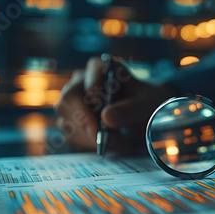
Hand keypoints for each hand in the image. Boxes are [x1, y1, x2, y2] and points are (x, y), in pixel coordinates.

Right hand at [54, 57, 175, 152]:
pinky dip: (90, 144)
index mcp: (99, 68)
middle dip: (87, 123)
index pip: (86, 79)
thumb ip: (130, 108)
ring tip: (118, 142)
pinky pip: (71, 134)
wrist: (143, 112)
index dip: (91, 96)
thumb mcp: (146, 103)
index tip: (102, 115)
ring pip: (68, 119)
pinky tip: (109, 143)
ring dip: (91, 137)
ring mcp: (73, 101)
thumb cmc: (145, 101)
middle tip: (105, 139)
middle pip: (69, 99)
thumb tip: (106, 117)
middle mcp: (81, 81)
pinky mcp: (71, 119)